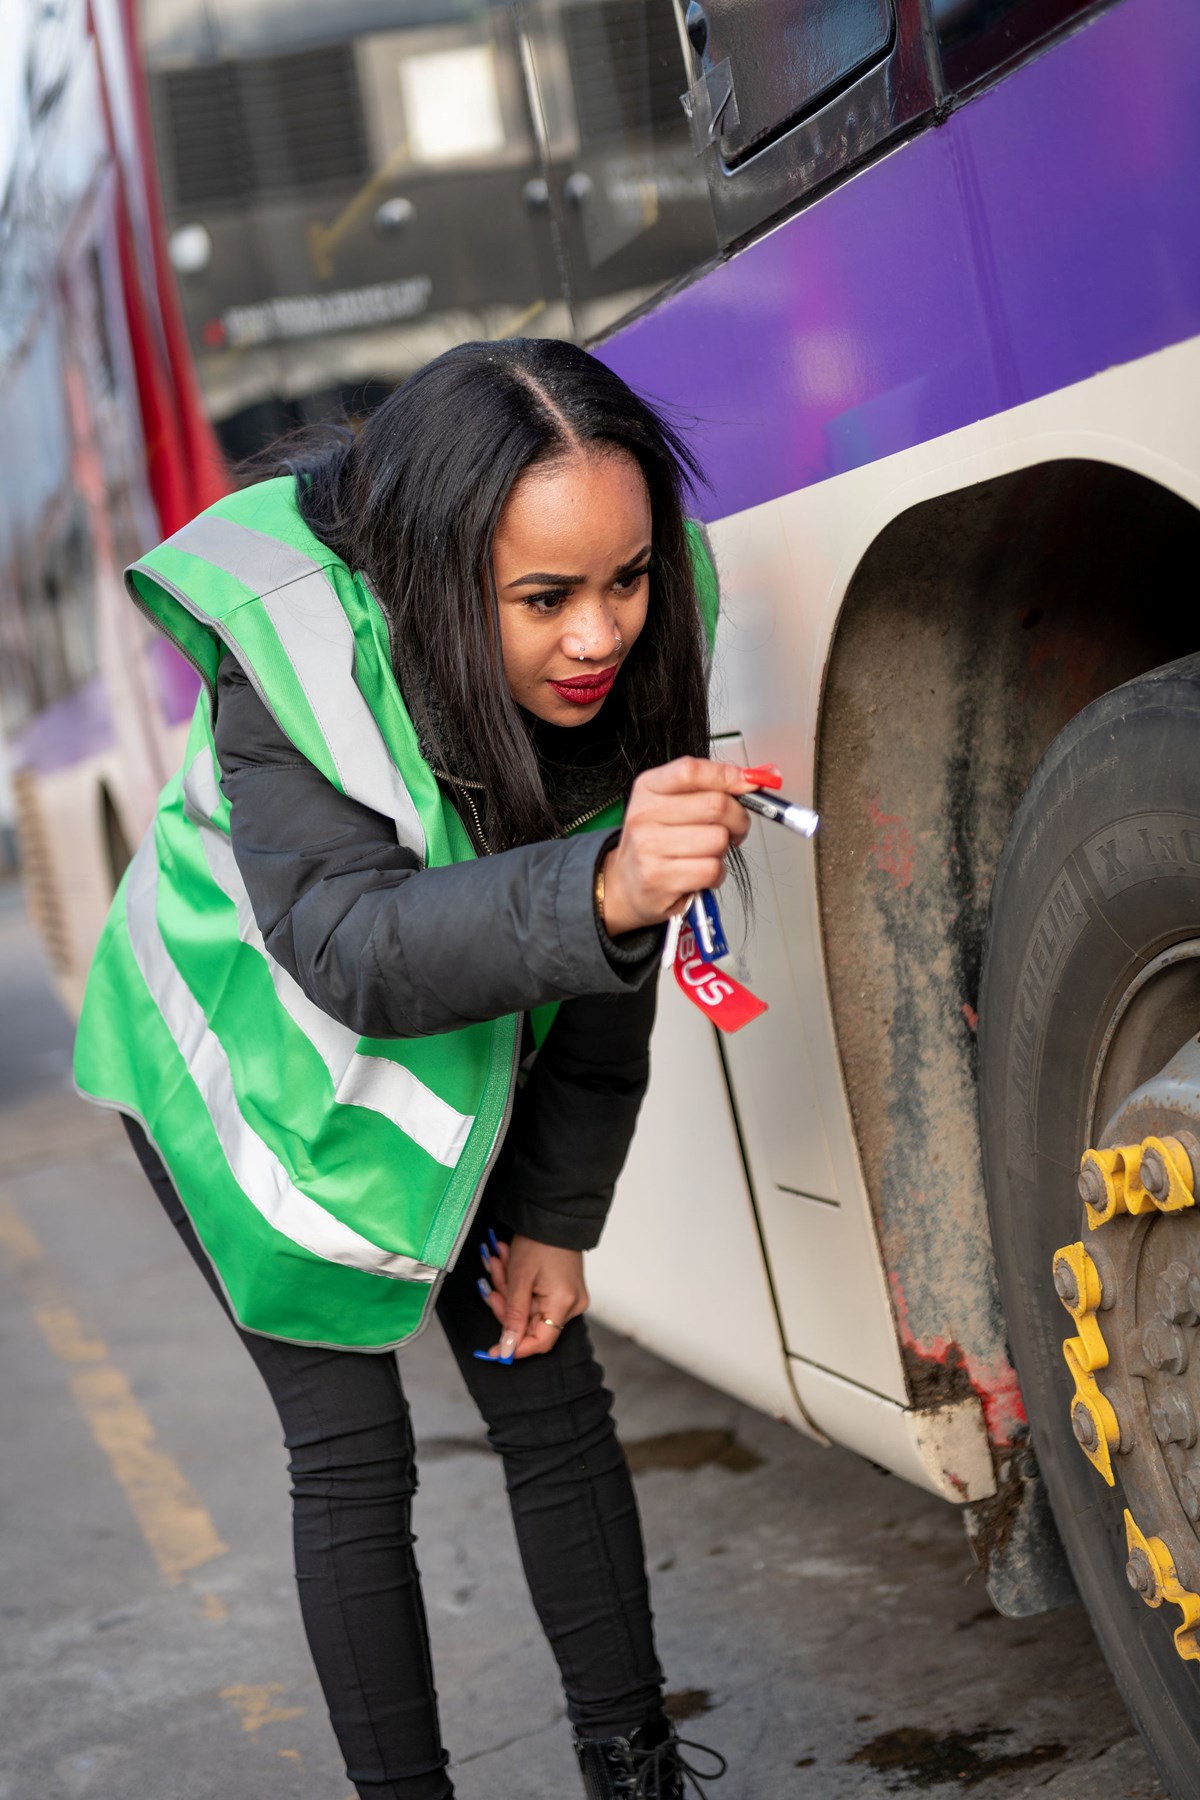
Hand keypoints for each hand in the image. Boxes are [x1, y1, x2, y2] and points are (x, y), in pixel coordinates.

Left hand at [478, 1232, 587, 1359]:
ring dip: (508, 1288)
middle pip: (530, 1323)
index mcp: (564, 1303)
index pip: (540, 1342)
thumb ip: (513, 1317)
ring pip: (528, 1308)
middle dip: (506, 1304)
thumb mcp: (519, 1278)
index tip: (492, 1350)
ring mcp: (569, 1297)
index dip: (514, 1347)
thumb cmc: (540, 1240)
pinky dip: (518, 1285)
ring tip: (499, 1261)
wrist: (554, 1215)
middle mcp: (572, 1304)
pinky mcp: (562, 1289)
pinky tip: (508, 1264)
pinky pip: (535, 1297)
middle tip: (491, 1283)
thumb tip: (507, 1349)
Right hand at [601, 757, 769, 934]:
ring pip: (718, 840)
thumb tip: (756, 776)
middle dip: (738, 819)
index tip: (747, 783)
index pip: (691, 771)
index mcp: (648, 788)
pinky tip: (700, 872)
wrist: (626, 884)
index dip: (727, 776)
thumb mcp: (673, 803)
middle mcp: (644, 815)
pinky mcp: (660, 878)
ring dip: (723, 850)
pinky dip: (716, 874)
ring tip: (706, 853)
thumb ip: (711, 785)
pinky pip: (712, 869)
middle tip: (733, 828)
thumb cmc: (657, 841)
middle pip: (715, 806)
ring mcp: (649, 847)